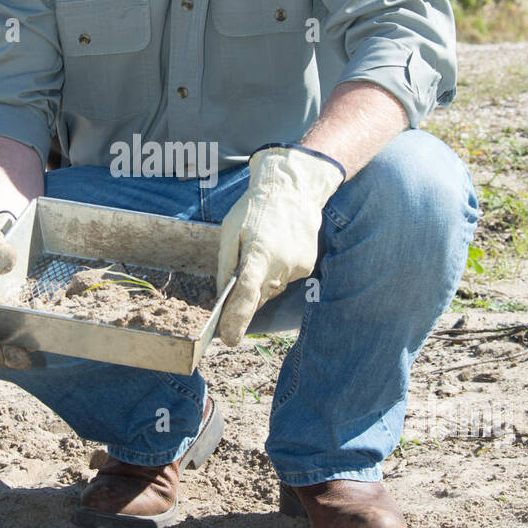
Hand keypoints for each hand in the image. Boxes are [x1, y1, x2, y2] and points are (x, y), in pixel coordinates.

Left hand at [215, 146, 343, 346]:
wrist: (294, 190)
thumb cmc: (256, 207)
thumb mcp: (229, 231)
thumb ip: (226, 264)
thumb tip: (221, 294)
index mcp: (259, 254)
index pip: (246, 296)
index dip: (235, 320)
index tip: (228, 338)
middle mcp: (281, 265)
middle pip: (257, 297)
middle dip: (244, 299)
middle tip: (237, 282)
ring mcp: (296, 268)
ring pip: (271, 290)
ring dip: (261, 282)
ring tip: (260, 251)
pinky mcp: (306, 267)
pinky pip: (283, 280)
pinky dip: (275, 273)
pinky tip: (275, 250)